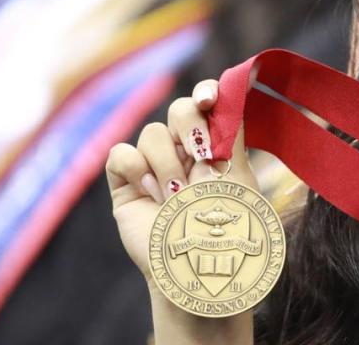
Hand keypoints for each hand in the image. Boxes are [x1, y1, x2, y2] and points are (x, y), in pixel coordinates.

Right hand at [105, 79, 256, 280]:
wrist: (194, 266)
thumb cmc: (224, 229)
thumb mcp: (238, 178)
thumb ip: (233, 136)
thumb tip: (229, 94)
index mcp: (215, 145)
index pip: (207, 104)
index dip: (206, 92)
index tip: (208, 99)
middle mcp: (184, 150)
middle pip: (179, 109)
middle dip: (190, 127)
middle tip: (202, 155)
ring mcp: (153, 164)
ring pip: (152, 132)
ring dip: (167, 163)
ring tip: (178, 195)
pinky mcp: (125, 181)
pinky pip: (121, 153)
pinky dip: (137, 170)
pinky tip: (153, 195)